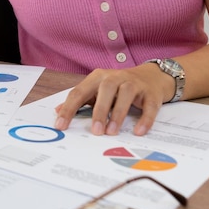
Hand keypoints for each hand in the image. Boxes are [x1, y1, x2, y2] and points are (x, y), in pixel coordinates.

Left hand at [54, 64, 172, 135]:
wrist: (151, 76)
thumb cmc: (117, 87)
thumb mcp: (96, 91)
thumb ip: (79, 100)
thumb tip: (57, 111)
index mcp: (97, 77)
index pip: (79, 92)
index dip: (68, 109)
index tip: (61, 126)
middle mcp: (115, 77)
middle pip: (105, 90)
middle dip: (99, 111)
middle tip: (95, 131)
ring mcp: (134, 83)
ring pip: (125, 95)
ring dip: (118, 114)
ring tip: (112, 132)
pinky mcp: (151, 93)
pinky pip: (149, 106)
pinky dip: (145, 119)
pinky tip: (138, 131)